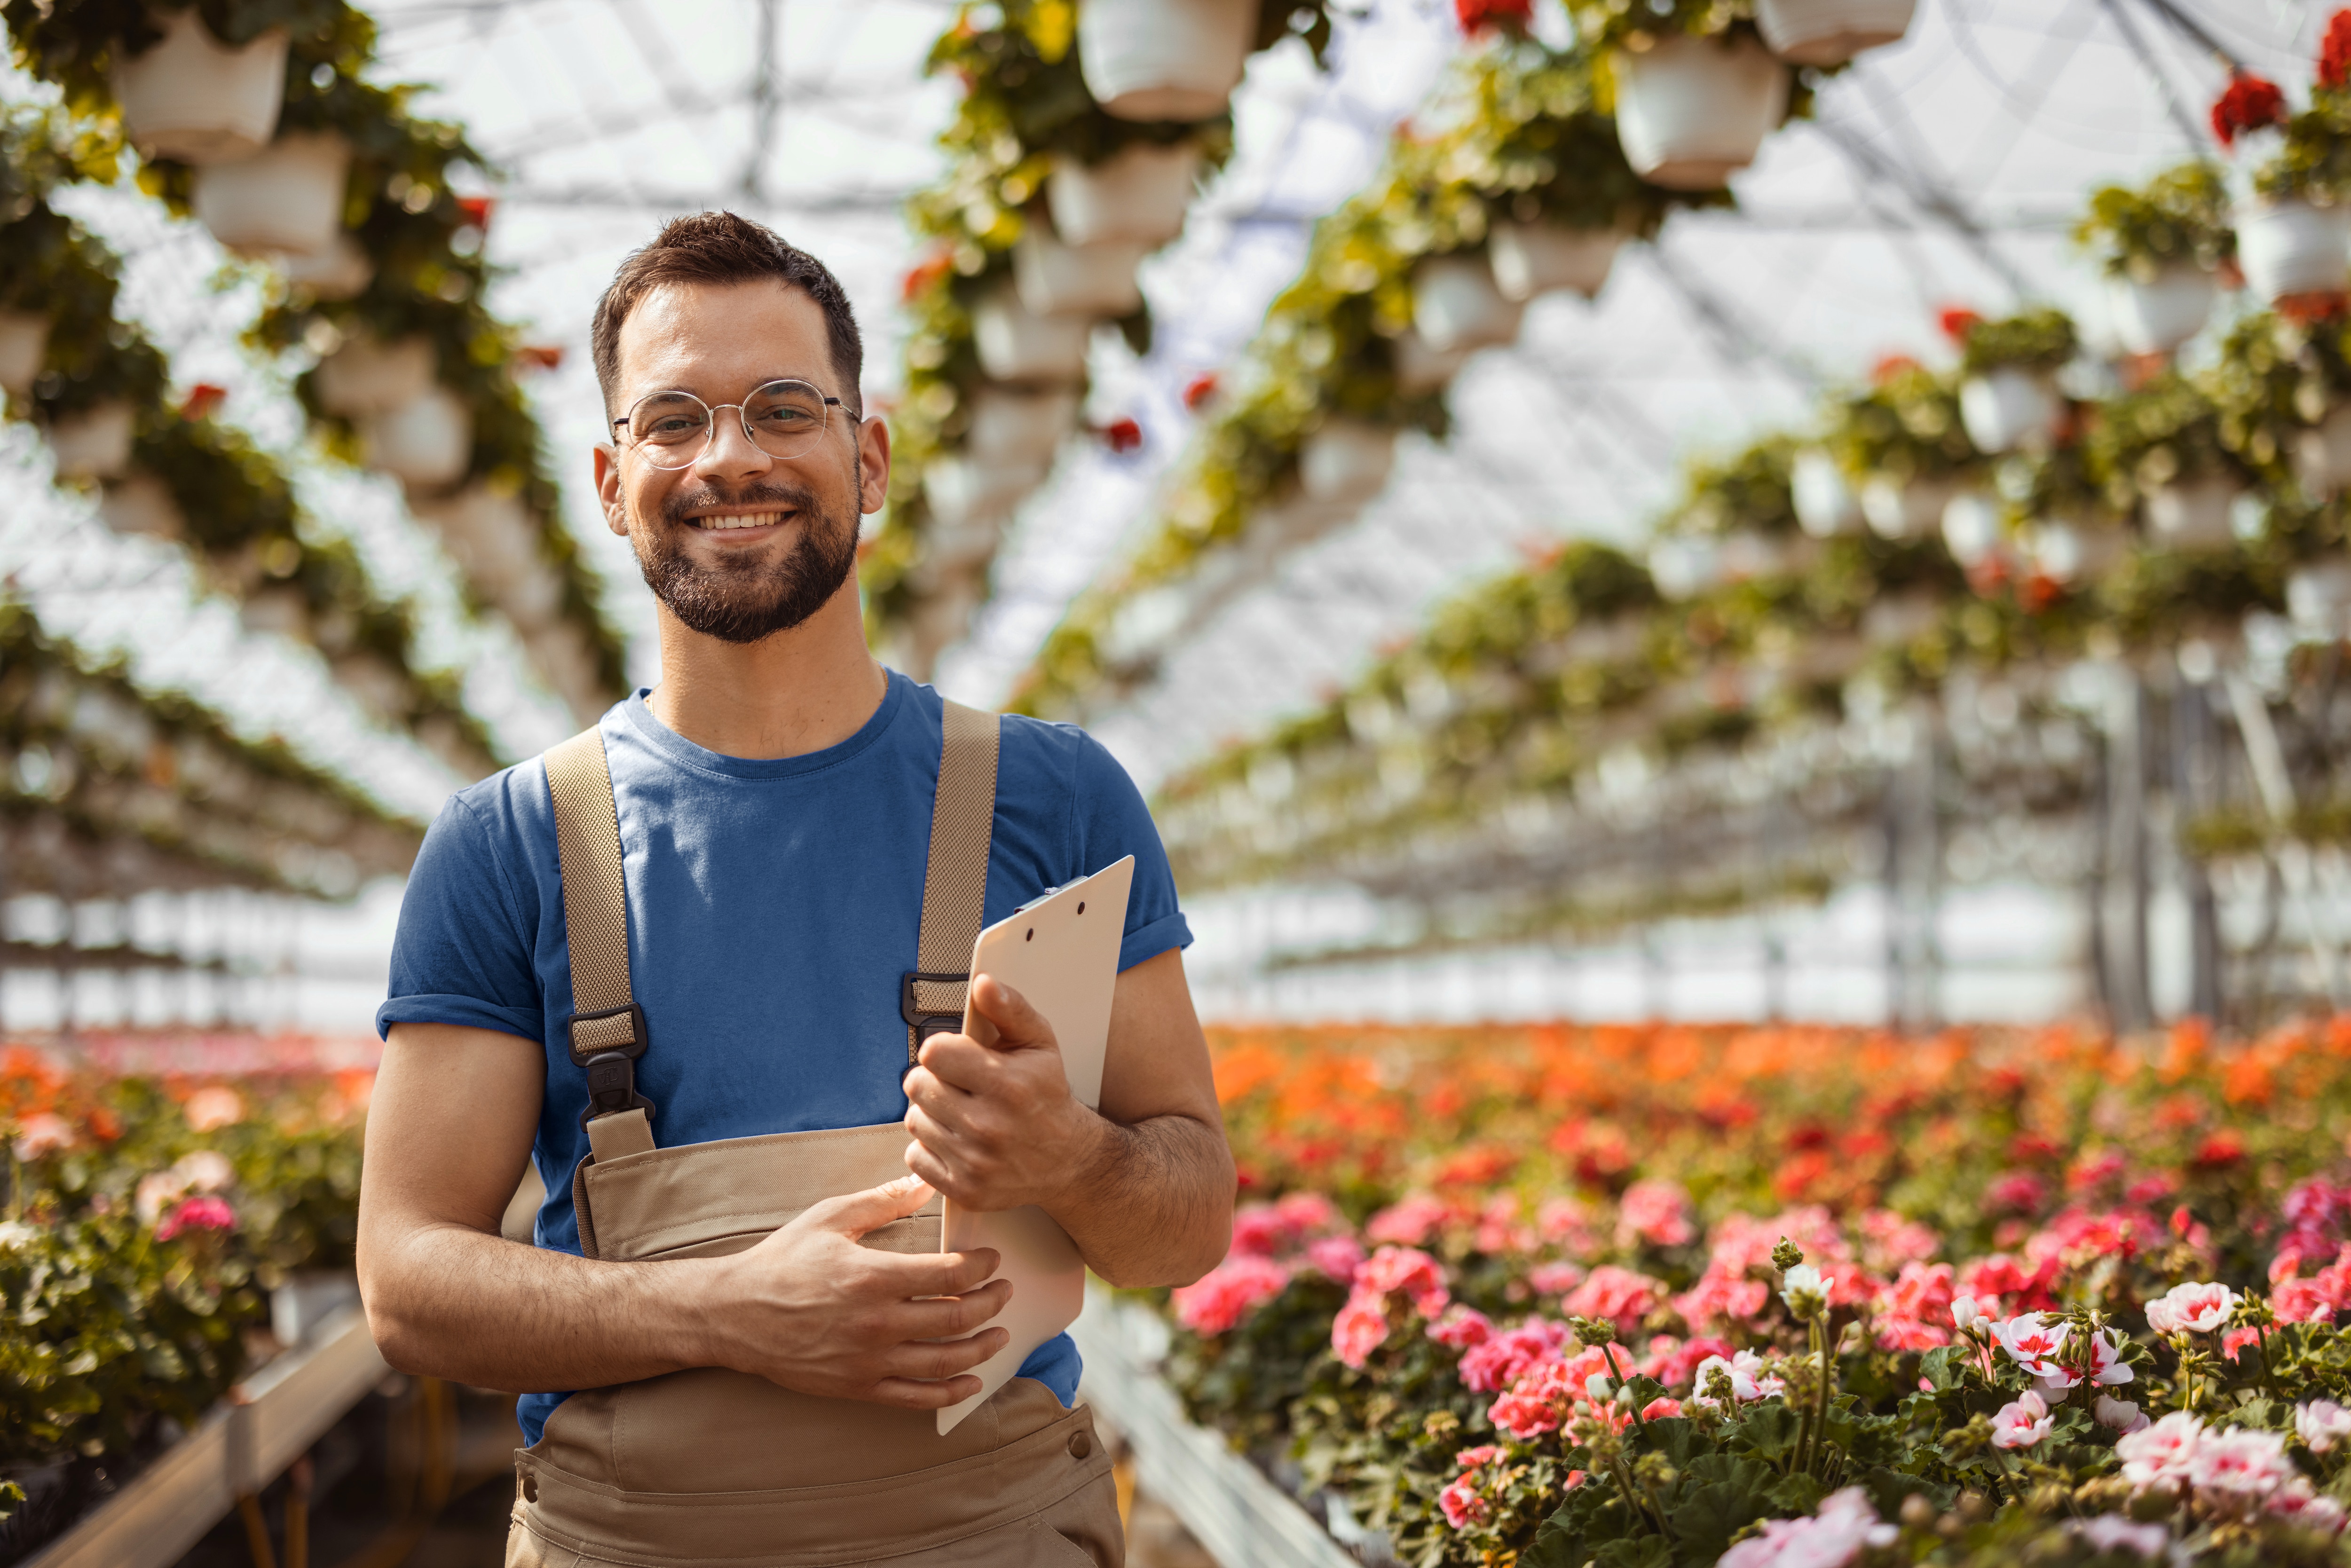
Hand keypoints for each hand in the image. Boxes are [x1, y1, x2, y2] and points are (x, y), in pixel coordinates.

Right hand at [698, 1174, 1012, 1408]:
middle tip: (1004, 1291)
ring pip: (944, 1361)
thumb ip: (883, 1200)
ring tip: (1000, 1333)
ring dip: (982, 1348)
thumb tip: (926, 1179)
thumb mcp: (830, 1218)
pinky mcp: (857, 1387)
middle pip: (956, 1318)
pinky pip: (916, 1397)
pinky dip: (951, 1392)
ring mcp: (868, 1360)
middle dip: (991, 1303)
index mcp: (872, 1276)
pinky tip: (972, 1380)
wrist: (734, 1315)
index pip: (949, 1274)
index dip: (982, 1266)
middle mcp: (876, 1323)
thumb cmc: (782, 1262)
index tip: (992, 1259)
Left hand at [903, 974, 1107, 1213]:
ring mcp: (974, 1162)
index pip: (933, 1053)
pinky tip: (956, 1140)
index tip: (958, 1057)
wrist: (1069, 1160)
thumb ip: (1010, 1009)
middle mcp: (989, 1126)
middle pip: (917, 1085)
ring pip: (914, 1120)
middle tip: (959, 1085)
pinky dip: (929, 1147)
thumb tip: (982, 984)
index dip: (942, 1050)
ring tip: (959, 1111)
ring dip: (930, 1113)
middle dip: (933, 1079)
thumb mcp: (1040, 1044)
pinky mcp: (963, 1189)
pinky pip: (915, 1156)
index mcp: (1007, 1084)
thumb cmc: (1047, 1095)